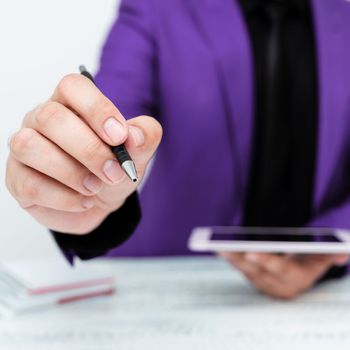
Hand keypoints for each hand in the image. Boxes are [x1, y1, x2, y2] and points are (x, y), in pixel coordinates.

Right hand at [6, 74, 161, 233]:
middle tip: (115, 172)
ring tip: (96, 188)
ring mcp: (25, 148)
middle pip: (51, 117)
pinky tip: (83, 200)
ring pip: (30, 147)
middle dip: (89, 149)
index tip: (120, 136)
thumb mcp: (137, 154)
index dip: (97, 109)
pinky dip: (64, 198)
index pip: (73, 86)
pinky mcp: (17, 179)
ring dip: (72, 173)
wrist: (99, 202)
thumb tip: (135, 135)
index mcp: (71, 104)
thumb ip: (144, 137)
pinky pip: (30, 185)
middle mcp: (41, 119)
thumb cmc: (112, 169)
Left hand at [220, 252, 348, 299]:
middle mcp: (274, 282)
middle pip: (254, 270)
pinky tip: (217, 249)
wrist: (297, 281)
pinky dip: (228, 259)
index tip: (250, 253)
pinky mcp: (251, 276)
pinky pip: (238, 268)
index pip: (278, 268)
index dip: (265, 261)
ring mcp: (261, 280)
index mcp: (292, 277)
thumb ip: (329, 255)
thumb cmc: (307, 265)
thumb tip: (343, 252)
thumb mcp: (320, 260)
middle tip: (223, 247)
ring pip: (243, 270)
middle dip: (238, 259)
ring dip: (229, 258)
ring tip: (216, 245)